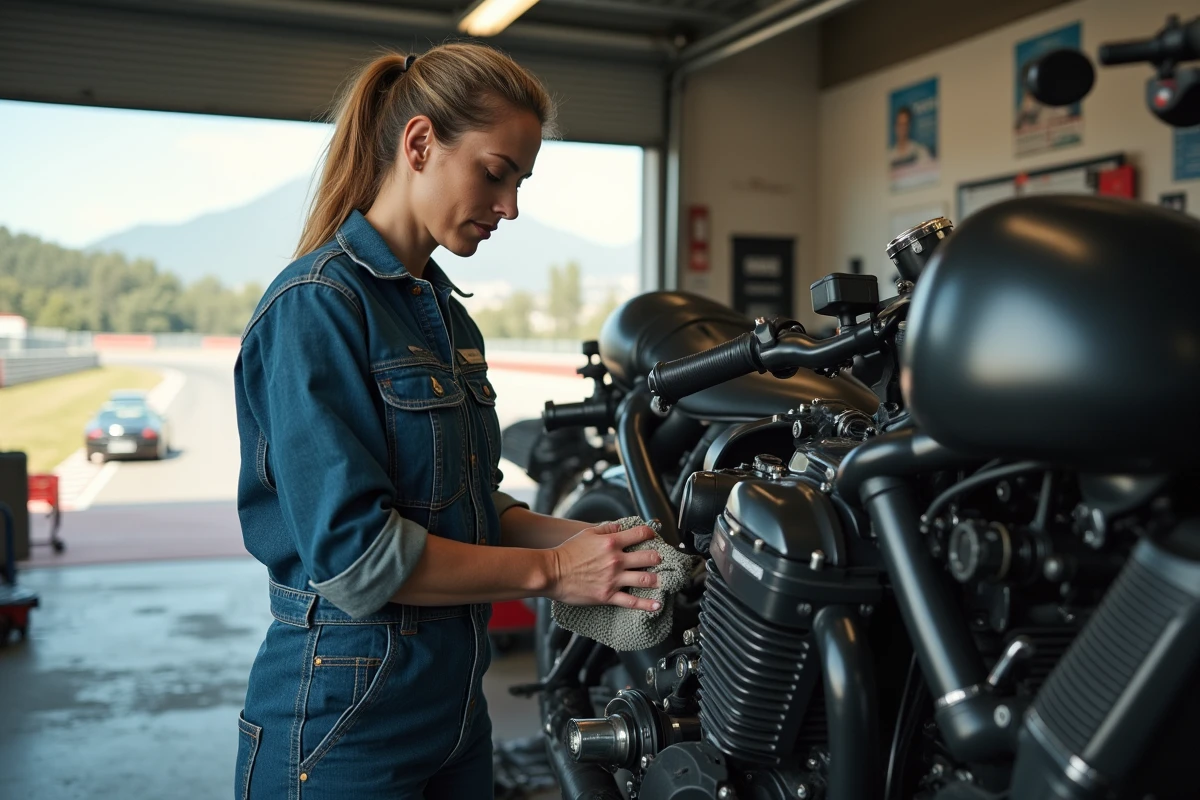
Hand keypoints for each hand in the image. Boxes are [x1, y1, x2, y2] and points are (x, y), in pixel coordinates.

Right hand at [547, 522, 662, 611]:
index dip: (651, 534)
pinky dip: (647, 604)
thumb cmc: (567, 553)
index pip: (640, 534)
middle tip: (662, 560)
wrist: (553, 572)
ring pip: (645, 579)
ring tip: (664, 580)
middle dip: (658, 558)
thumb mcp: (587, 533)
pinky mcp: (608, 595)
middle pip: (649, 557)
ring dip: (658, 579)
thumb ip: (607, 528)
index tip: (654, 536)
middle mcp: (616, 560)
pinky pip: (632, 601)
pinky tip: (657, 604)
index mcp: (611, 542)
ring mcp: (613, 579)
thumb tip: (621, 527)